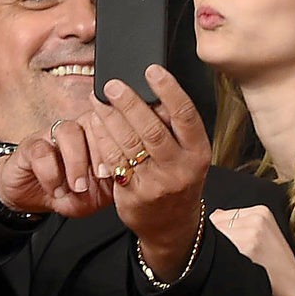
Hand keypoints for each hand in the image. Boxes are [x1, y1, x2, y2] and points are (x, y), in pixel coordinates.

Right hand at [0, 120, 113, 220]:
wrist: (33, 199)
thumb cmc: (67, 194)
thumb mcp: (96, 197)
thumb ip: (112, 187)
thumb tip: (130, 180)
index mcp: (97, 140)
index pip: (113, 127)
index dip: (119, 144)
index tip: (122, 167)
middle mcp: (76, 132)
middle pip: (93, 121)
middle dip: (100, 149)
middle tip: (101, 175)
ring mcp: (52, 137)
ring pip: (67, 131)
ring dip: (76, 162)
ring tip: (78, 187)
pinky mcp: (30, 147)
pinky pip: (41, 151)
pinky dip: (50, 174)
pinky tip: (55, 189)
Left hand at [91, 65, 210, 279]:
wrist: (171, 226)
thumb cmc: (179, 180)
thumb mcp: (189, 156)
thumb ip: (175, 128)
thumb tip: (149, 90)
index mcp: (198, 153)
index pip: (185, 116)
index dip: (169, 90)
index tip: (151, 70)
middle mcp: (179, 169)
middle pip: (151, 129)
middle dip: (129, 102)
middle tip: (112, 84)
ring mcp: (155, 184)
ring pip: (128, 144)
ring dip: (110, 117)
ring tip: (98, 100)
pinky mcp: (133, 194)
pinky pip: (113, 160)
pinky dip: (102, 139)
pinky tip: (96, 124)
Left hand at [209, 204, 294, 295]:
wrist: (294, 290)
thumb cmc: (277, 268)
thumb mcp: (265, 235)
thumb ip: (239, 223)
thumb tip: (215, 216)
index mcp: (261, 212)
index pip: (219, 215)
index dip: (218, 234)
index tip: (230, 248)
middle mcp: (256, 218)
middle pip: (214, 224)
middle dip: (217, 241)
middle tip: (235, 257)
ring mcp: (252, 232)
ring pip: (213, 237)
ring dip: (216, 252)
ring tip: (236, 264)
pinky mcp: (247, 247)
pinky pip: (216, 250)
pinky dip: (219, 261)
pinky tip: (235, 269)